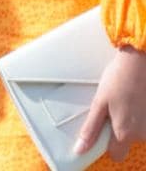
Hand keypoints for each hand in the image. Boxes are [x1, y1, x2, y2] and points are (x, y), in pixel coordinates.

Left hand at [75, 46, 145, 160]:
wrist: (139, 63)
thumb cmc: (118, 80)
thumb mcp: (99, 103)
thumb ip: (91, 129)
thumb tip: (80, 149)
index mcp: (125, 133)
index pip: (116, 155)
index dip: (108, 145)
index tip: (104, 131)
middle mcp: (143, 135)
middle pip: (128, 141)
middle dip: (121, 130)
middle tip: (115, 109)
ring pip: (139, 132)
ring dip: (132, 121)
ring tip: (126, 100)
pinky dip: (142, 114)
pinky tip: (136, 99)